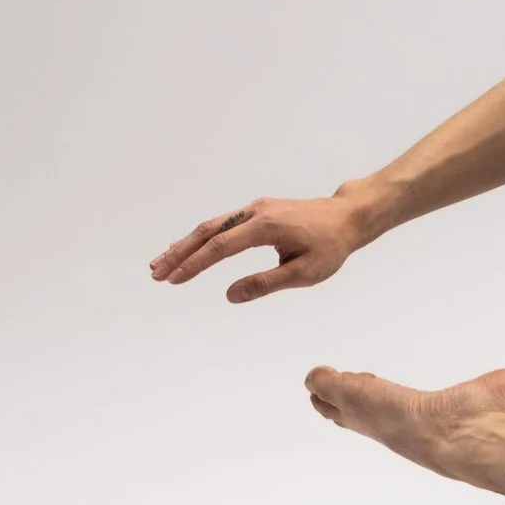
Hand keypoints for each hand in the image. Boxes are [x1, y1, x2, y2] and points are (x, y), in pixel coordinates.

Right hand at [148, 194, 366, 302]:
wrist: (349, 216)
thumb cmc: (331, 246)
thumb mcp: (305, 272)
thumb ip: (266, 284)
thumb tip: (230, 295)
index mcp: (266, 226)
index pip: (221, 247)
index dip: (195, 264)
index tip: (173, 279)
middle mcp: (256, 212)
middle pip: (208, 232)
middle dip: (180, 252)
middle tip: (155, 272)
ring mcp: (256, 209)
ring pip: (213, 226)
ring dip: (186, 244)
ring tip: (161, 263)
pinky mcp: (259, 211)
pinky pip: (224, 224)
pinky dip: (202, 237)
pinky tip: (188, 249)